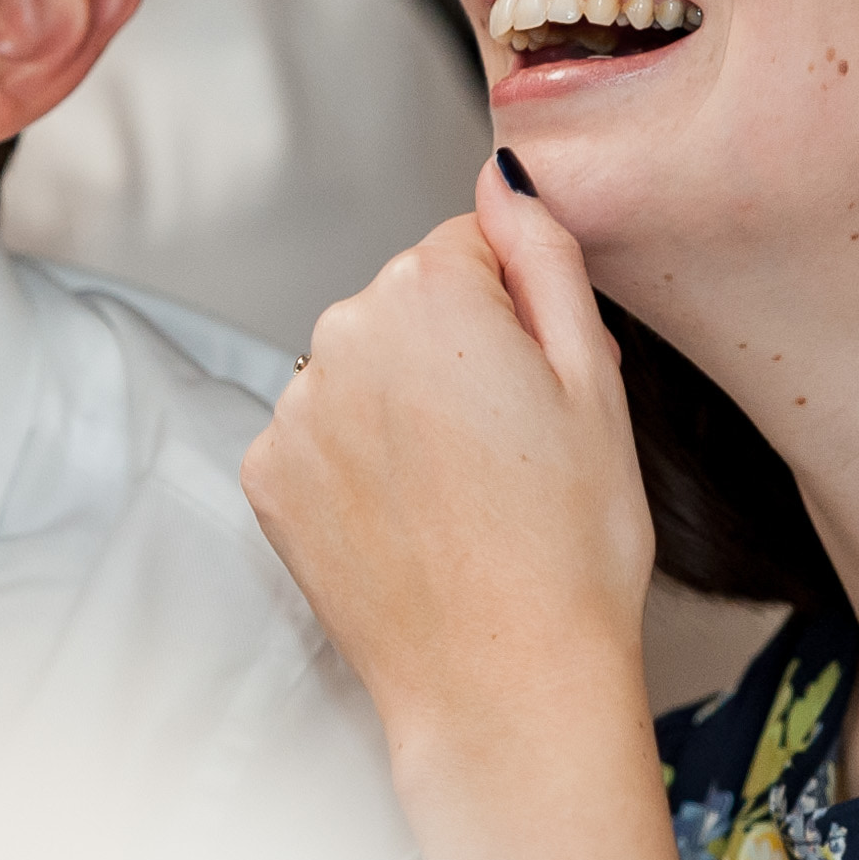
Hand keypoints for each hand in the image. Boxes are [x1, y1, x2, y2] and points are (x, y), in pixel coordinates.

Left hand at [244, 157, 654, 759]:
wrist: (505, 683)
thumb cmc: (569, 543)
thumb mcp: (592, 378)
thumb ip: (542, 252)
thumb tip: (503, 176)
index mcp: (427, 292)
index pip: (470, 248)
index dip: (517, 316)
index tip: (537, 391)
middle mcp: (340, 332)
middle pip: (407, 306)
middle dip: (455, 355)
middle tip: (509, 451)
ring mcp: (293, 407)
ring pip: (361, 370)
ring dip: (401, 407)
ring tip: (463, 494)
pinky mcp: (266, 475)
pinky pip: (319, 435)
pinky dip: (357, 464)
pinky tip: (411, 518)